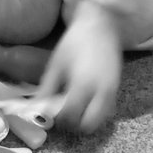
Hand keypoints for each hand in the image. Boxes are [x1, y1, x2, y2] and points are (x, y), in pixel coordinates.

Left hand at [35, 0, 122, 132]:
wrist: (100, 27)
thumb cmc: (74, 43)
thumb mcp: (56, 65)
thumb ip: (46, 89)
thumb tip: (36, 107)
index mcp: (83, 84)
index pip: (70, 115)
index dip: (57, 118)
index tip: (48, 112)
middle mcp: (101, 93)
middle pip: (88, 126)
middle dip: (73, 125)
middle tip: (61, 114)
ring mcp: (112, 93)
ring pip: (99, 122)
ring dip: (84, 121)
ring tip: (72, 107)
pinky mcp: (116, 90)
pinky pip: (106, 112)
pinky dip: (94, 114)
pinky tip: (83, 101)